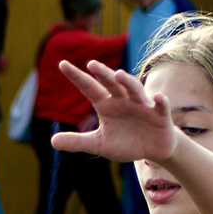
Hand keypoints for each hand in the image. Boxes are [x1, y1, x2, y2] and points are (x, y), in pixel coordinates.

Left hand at [46, 59, 175, 165]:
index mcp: (106, 105)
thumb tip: (52, 141)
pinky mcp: (159, 115)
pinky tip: (156, 98)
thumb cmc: (126, 142)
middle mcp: (123, 100)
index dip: (76, 77)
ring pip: (134, 90)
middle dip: (103, 74)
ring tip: (118, 75)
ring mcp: (142, 105)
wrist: (152, 149)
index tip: (61, 64)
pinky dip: (159, 102)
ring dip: (127, 82)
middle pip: (111, 84)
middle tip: (91, 65)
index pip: (89, 88)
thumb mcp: (99, 144)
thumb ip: (77, 141)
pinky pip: (160, 107)